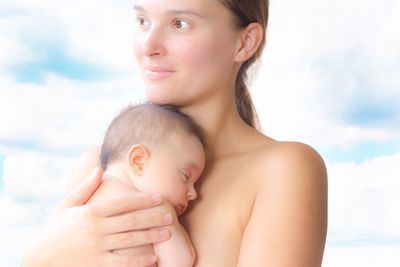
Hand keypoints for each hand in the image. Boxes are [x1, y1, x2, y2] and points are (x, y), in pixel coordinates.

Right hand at [22, 168, 172, 266]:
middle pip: (132, 220)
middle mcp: (96, 228)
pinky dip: (140, 261)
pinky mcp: (97, 265)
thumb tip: (100, 169)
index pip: (122, 203)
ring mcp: (97, 248)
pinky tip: (153, 259)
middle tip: (170, 214)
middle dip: (153, 217)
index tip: (158, 197)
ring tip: (168, 233)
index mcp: (90, 212)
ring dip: (152, 236)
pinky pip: (123, 262)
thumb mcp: (66, 207)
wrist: (38, 261)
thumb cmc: (54, 231)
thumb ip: (84, 188)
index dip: (143, 200)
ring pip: (131, 240)